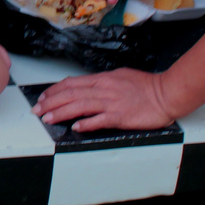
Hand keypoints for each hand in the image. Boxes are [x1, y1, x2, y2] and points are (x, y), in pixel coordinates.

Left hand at [33, 68, 179, 131]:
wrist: (166, 93)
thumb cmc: (146, 87)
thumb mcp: (120, 77)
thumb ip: (102, 83)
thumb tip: (87, 89)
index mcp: (103, 79)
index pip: (72, 83)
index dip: (55, 91)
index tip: (43, 97)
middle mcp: (104, 89)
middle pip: (71, 94)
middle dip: (51, 102)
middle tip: (37, 110)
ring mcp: (111, 103)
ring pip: (80, 106)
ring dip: (61, 112)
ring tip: (48, 118)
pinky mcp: (120, 116)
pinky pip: (99, 120)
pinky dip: (86, 123)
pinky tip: (75, 127)